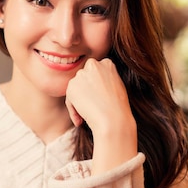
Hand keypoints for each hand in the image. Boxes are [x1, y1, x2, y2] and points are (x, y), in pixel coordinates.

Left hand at [65, 58, 136, 172]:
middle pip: (82, 81)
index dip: (96, 93)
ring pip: (74, 90)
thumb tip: (95, 88)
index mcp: (110, 63)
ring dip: (78, 105)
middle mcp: (96, 64)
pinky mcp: (73, 85)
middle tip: (96, 112)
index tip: (103, 105)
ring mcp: (84, 74)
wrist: (114, 124)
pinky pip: (68, 98)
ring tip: (90, 117)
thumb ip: (105, 85)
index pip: (94, 75)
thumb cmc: (120, 114)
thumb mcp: (116, 93)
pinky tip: (82, 118)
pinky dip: (73, 110)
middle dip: (85, 97)